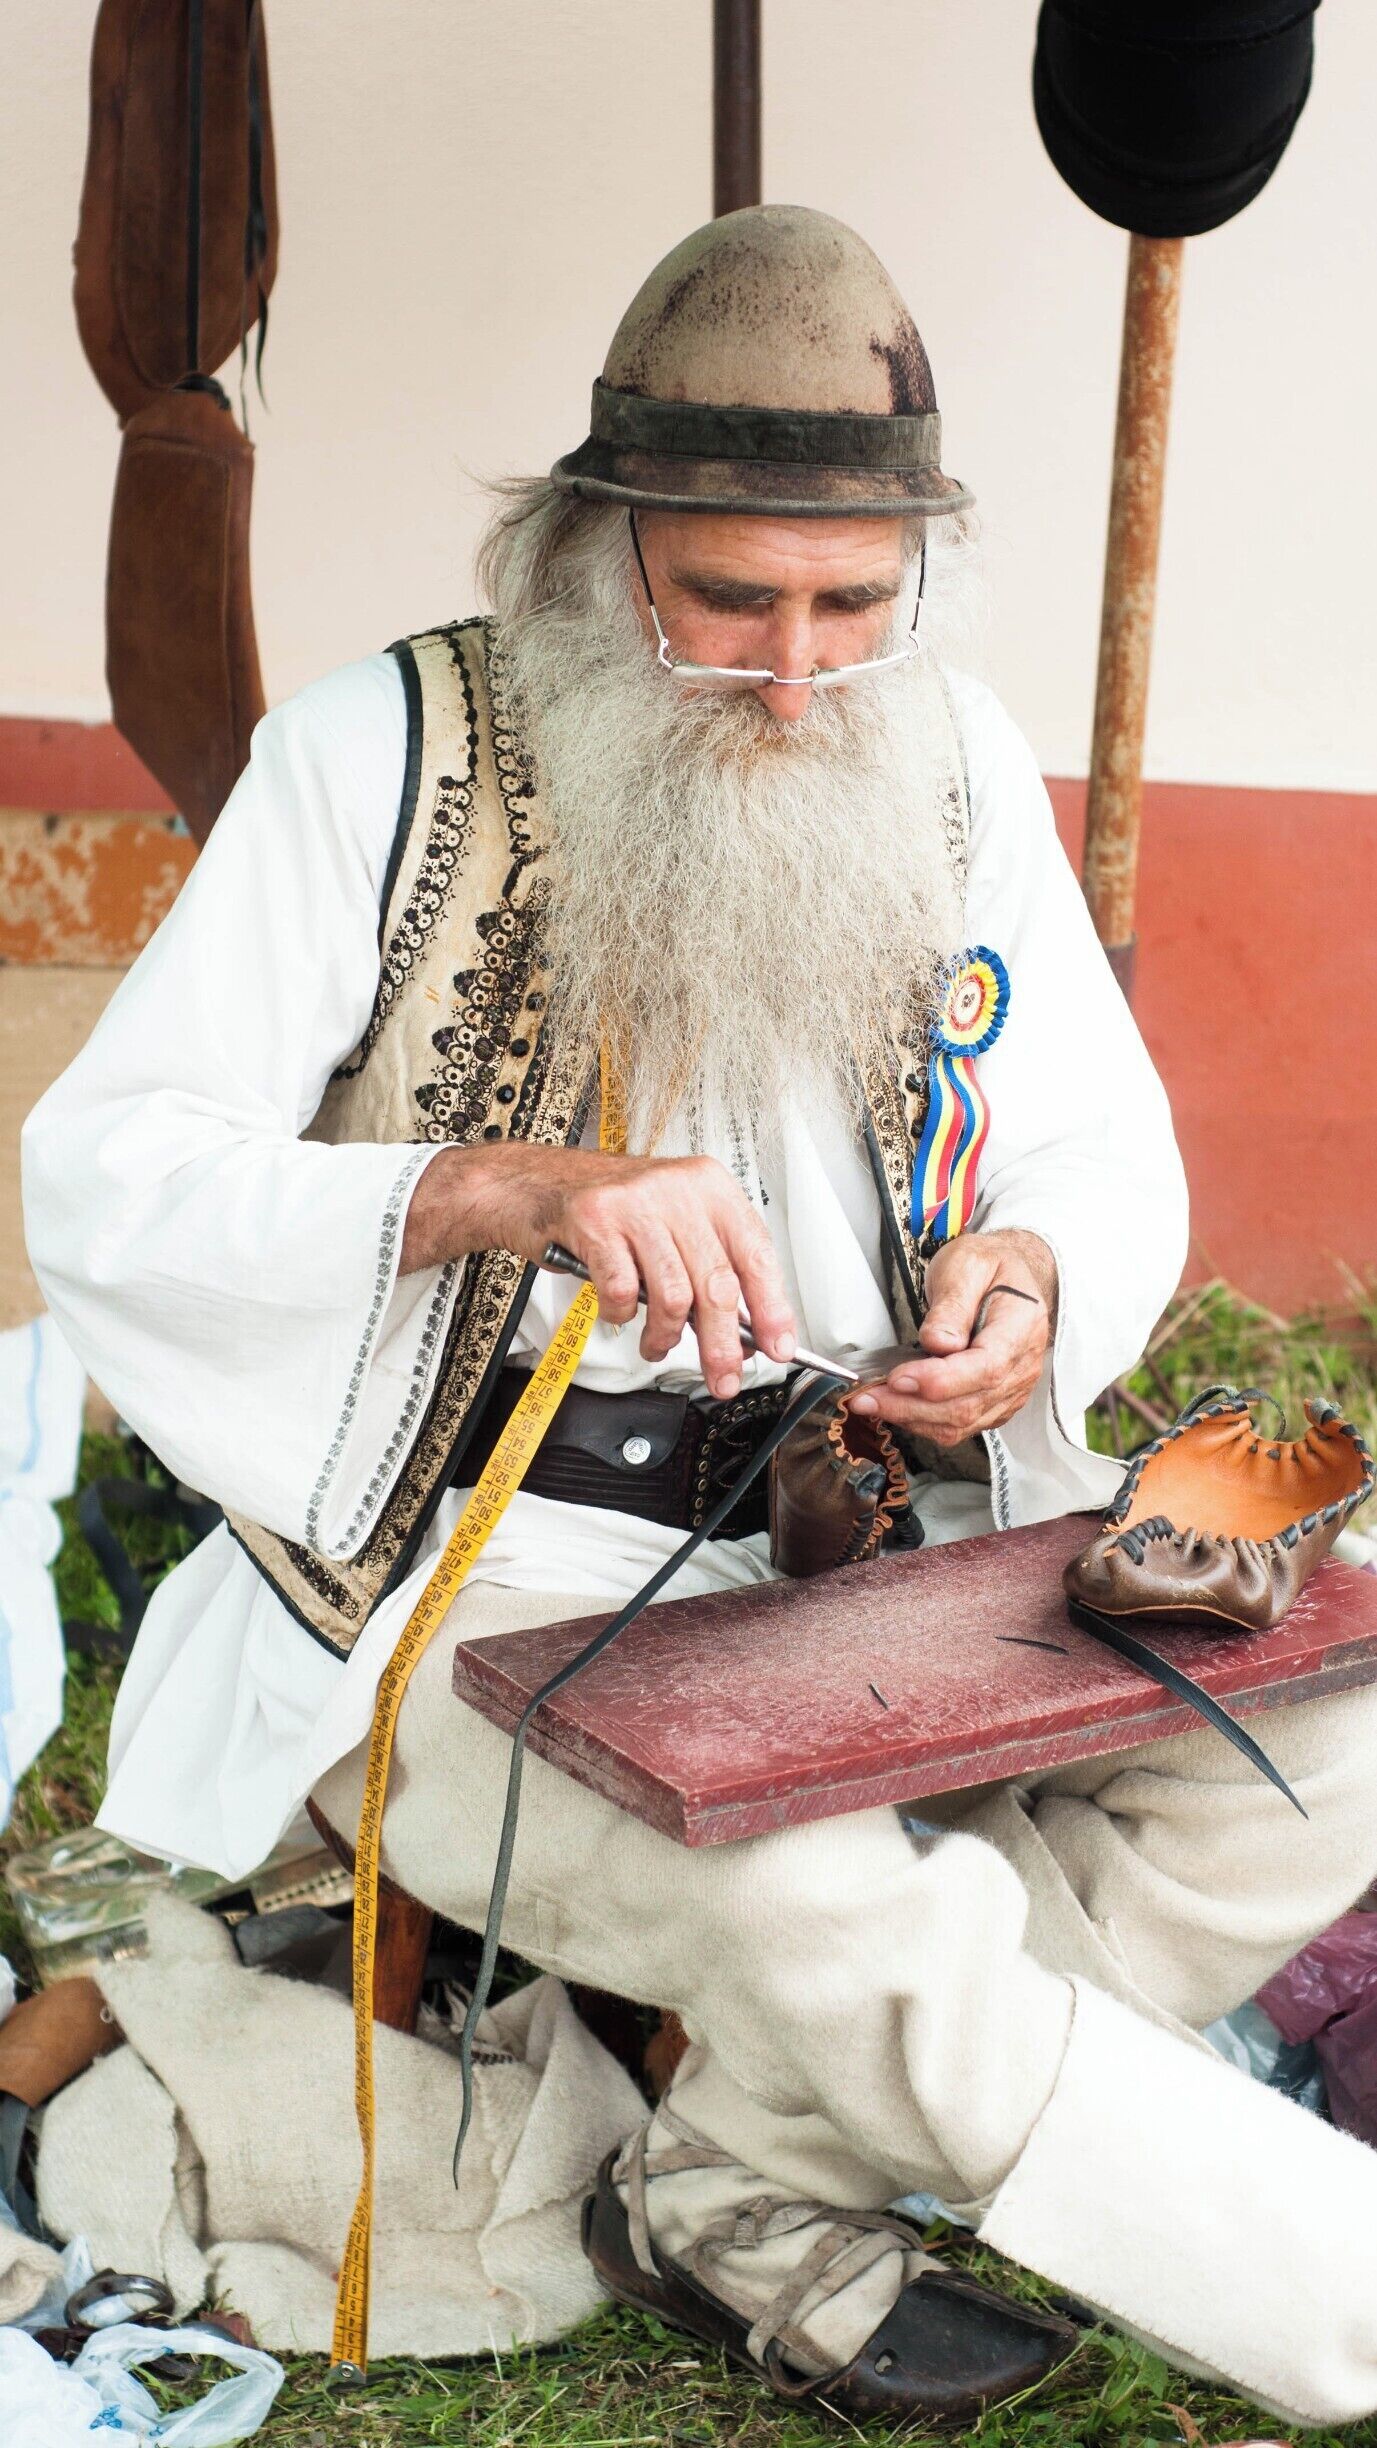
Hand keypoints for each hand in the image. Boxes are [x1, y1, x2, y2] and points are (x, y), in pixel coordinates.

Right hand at [400, 1143, 796, 1399]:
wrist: (536, 1184)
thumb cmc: (610, 1211)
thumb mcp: (673, 1224)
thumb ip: (708, 1267)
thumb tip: (744, 1330)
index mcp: (709, 1186)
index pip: (755, 1253)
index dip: (771, 1307)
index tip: (778, 1346)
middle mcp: (678, 1188)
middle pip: (717, 1283)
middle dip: (722, 1344)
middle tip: (724, 1376)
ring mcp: (636, 1203)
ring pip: (674, 1294)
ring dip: (666, 1335)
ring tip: (657, 1344)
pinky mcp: (596, 1221)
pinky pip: (623, 1291)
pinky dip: (623, 1315)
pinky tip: (620, 1312)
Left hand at [848, 1228, 1056, 1446]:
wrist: (1013, 1278)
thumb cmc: (989, 1268)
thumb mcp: (967, 1266)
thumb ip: (952, 1305)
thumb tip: (937, 1343)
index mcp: (1021, 1328)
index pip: (986, 1368)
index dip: (940, 1380)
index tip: (898, 1377)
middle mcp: (1022, 1368)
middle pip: (968, 1405)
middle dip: (910, 1406)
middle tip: (866, 1397)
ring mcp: (1011, 1391)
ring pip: (961, 1424)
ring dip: (911, 1418)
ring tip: (872, 1402)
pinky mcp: (995, 1405)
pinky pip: (960, 1426)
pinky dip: (923, 1421)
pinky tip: (896, 1405)